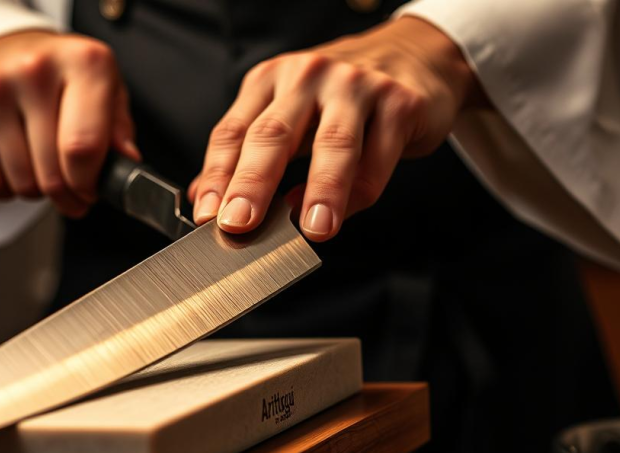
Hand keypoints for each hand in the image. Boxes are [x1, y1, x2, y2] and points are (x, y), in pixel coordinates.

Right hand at [0, 31, 138, 217]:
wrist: (2, 55)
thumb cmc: (61, 81)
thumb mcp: (105, 95)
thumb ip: (119, 131)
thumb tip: (126, 164)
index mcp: (84, 62)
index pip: (83, 147)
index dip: (88, 184)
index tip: (90, 189)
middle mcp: (34, 68)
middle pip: (53, 173)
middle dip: (66, 195)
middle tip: (69, 190)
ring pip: (22, 183)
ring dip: (35, 191)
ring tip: (39, 167)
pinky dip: (4, 188)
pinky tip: (11, 163)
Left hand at [188, 17, 482, 240]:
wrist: (415, 56)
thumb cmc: (342, 96)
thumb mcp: (290, 112)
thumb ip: (248, 153)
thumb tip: (204, 199)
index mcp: (272, 79)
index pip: (233, 131)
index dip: (217, 175)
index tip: (208, 214)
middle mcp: (310, 75)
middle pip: (274, 134)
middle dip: (253, 182)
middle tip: (239, 222)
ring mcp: (357, 86)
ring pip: (333, 145)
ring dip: (320, 191)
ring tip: (310, 228)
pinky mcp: (400, 103)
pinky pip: (376, 158)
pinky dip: (358, 191)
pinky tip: (341, 212)